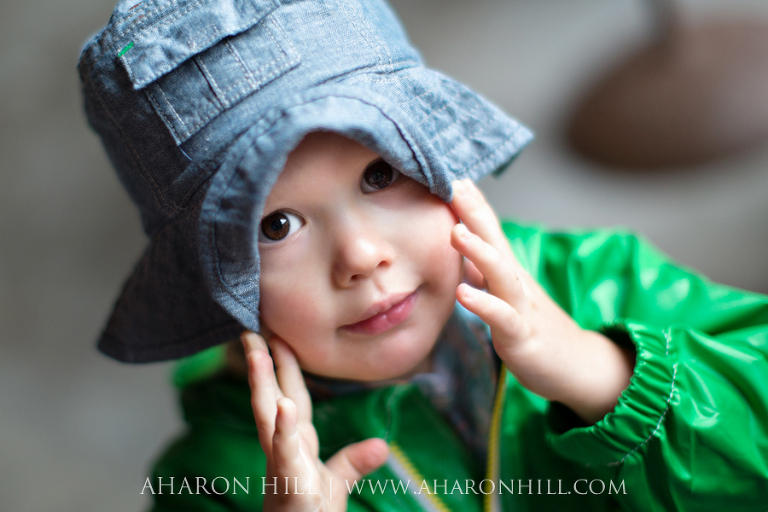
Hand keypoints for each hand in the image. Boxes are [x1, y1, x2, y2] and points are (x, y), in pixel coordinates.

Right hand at [241, 331, 388, 511]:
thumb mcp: (337, 484)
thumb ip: (355, 462)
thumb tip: (382, 445)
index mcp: (296, 444)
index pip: (290, 397)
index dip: (284, 368)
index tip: (276, 337)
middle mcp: (282, 447)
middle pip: (270, 398)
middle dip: (261, 365)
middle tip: (251, 330)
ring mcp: (281, 463)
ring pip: (267, 417)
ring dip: (262, 384)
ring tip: (258, 353)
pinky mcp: (288, 482)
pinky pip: (284, 451)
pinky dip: (284, 428)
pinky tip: (283, 406)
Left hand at [449, 180, 633, 423]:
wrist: (578, 366)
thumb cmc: (535, 328)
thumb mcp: (507, 294)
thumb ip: (486, 271)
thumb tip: (460, 248)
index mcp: (509, 272)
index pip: (491, 231)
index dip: (474, 204)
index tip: (454, 176)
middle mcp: (517, 282)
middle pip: (495, 240)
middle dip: (474, 211)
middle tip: (453, 184)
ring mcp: (522, 306)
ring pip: (501, 273)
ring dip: (479, 251)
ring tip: (455, 231)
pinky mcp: (522, 335)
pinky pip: (502, 317)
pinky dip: (483, 304)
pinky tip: (462, 294)